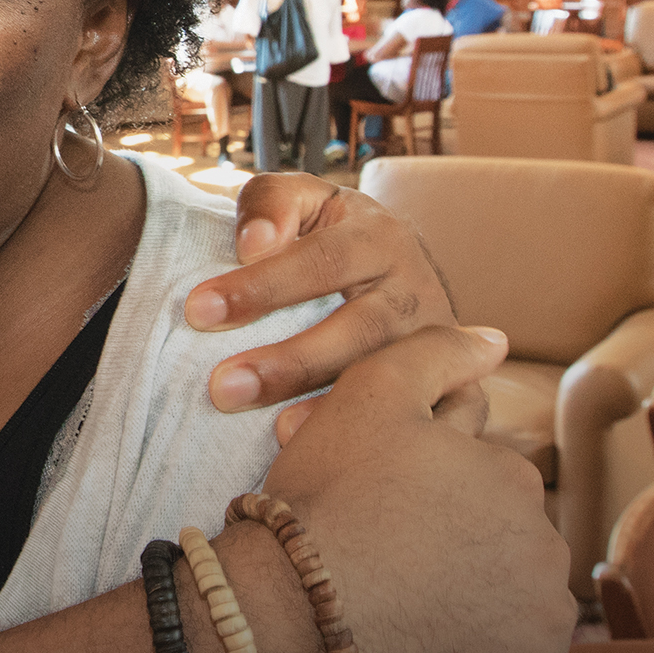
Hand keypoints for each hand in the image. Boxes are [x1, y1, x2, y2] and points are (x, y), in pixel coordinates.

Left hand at [190, 178, 478, 429]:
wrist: (394, 265)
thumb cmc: (329, 235)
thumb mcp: (303, 202)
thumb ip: (270, 203)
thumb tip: (253, 243)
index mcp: (379, 236)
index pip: (320, 260)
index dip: (262, 286)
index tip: (197, 311)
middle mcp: (417, 288)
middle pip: (360, 328)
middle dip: (291, 362)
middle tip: (222, 388)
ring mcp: (440, 341)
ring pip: (394, 377)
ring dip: (332, 406)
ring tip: (276, 432)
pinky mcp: (455, 384)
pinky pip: (433, 416)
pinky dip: (387, 435)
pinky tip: (330, 450)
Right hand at [261, 325, 595, 652]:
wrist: (300, 614)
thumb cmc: (329, 503)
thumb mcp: (368, 397)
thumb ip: (434, 354)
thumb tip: (496, 337)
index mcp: (510, 477)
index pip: (485, 485)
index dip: (435, 498)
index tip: (391, 517)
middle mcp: (544, 543)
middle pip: (509, 544)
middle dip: (469, 552)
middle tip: (397, 569)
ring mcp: (546, 620)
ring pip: (530, 607)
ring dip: (494, 612)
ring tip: (418, 623)